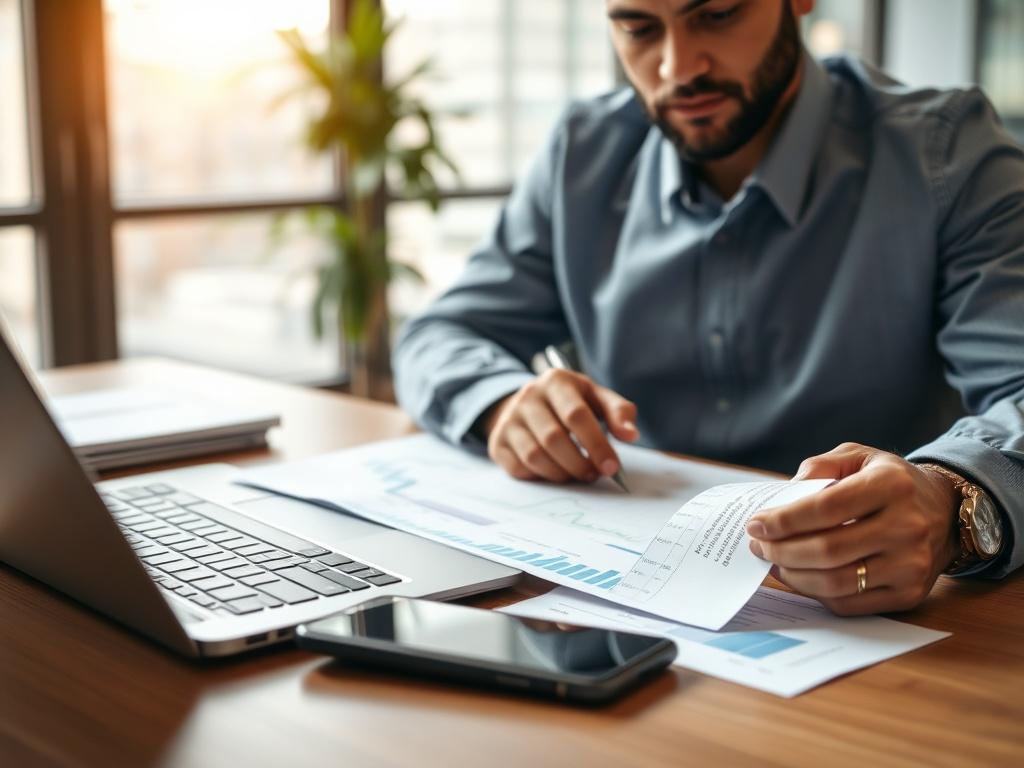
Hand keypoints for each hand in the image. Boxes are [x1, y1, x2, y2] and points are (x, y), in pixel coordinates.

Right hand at [481, 369, 638, 482]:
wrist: (529, 403)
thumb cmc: (571, 403)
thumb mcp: (596, 398)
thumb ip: (619, 412)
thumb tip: (631, 435)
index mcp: (556, 381)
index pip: (576, 415)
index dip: (596, 444)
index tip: (611, 467)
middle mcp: (528, 397)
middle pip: (554, 438)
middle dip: (579, 463)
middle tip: (594, 474)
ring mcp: (509, 419)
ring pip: (535, 456)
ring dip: (562, 473)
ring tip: (578, 473)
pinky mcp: (498, 442)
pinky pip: (520, 468)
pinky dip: (542, 477)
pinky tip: (555, 471)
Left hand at [745, 443, 960, 615]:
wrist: (945, 511)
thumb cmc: (890, 481)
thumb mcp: (859, 456)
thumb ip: (820, 466)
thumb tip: (784, 494)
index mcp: (891, 485)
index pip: (825, 508)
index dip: (784, 520)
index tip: (755, 524)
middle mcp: (906, 527)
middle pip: (827, 550)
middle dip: (780, 550)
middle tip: (757, 545)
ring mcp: (910, 565)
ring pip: (835, 582)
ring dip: (792, 575)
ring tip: (772, 561)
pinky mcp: (909, 595)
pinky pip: (849, 604)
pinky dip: (815, 593)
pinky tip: (799, 576)